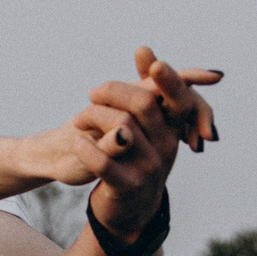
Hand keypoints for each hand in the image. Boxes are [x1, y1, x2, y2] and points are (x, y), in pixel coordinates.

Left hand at [67, 48, 223, 237]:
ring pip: (122, 128)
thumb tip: (144, 48)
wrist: (125, 207)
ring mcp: (150, 168)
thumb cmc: (130, 155)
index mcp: (171, 127)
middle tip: (91, 94)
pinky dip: (87, 148)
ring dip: (93, 117)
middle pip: (143, 104)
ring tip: (78, 121)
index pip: (179, 98)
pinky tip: (77, 142)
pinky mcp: (128, 186)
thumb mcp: (140, 123)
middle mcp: (167, 146)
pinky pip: (106, 162)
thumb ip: (144, 86)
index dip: (169, 80)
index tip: (154, 64)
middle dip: (112, 92)